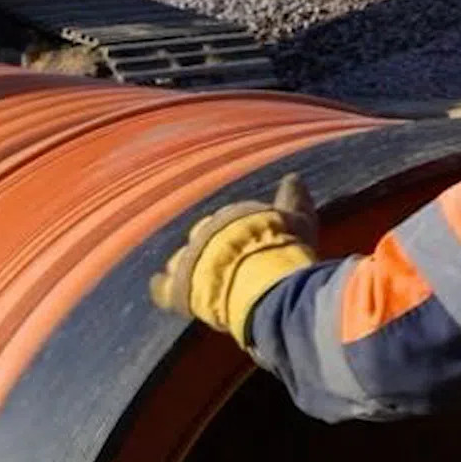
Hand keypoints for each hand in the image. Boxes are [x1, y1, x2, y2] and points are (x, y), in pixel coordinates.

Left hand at [150, 173, 319, 344]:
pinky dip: (163, 286)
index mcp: (233, 214)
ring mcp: (188, 258)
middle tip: (225, 261)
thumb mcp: (298, 219)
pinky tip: (163, 286)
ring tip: (199, 278)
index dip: (239, 228)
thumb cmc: (283, 246)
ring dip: (189, 265)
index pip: (231, 217)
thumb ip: (294, 198)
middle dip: (211, 245)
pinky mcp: (176, 286)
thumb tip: (294, 175)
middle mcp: (207, 230)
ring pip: (182, 258)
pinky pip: (161, 286)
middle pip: (205, 235)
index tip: (247, 235)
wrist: (260, 277)